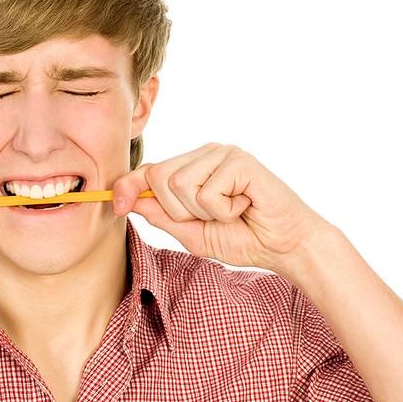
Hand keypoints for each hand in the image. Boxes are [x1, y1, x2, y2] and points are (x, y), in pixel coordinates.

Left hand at [112, 142, 327, 275]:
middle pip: (159, 176)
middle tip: (212, 219)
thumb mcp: (193, 233)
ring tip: (230, 213)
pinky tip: (244, 207)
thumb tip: (128, 200)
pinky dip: (224, 211)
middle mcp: (206, 154)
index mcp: (193, 167)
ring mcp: (223, 154)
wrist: (285, 246)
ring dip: (203, 212)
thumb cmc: (244, 238)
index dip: (129, 186)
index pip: (150, 170)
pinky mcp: (240, 161)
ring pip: (180, 184)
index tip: (117, 205)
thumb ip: (162, 216)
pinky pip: (207, 192)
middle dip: (178, 211)